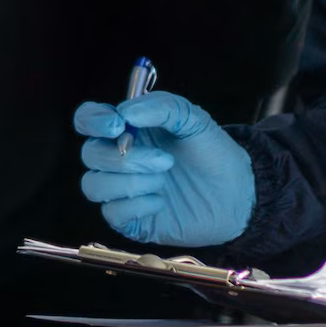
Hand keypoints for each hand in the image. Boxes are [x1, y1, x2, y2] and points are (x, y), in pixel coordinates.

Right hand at [74, 90, 254, 246]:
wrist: (237, 195)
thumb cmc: (213, 154)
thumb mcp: (194, 120)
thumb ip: (162, 107)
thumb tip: (126, 112)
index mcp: (128, 129)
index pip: (88, 120)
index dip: (93, 121)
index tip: (117, 125)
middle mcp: (119, 158)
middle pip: (90, 154)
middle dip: (127, 158)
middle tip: (166, 161)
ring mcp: (121, 190)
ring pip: (94, 185)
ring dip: (130, 183)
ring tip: (164, 181)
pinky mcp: (129, 220)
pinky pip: (111, 213)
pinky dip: (136, 205)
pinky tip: (160, 202)